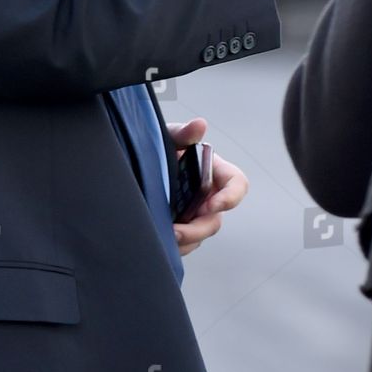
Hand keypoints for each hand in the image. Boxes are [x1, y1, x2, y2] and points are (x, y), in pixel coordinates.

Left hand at [167, 118, 248, 256]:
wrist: (135, 164)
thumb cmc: (160, 146)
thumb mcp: (168, 137)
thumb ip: (183, 133)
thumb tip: (199, 125)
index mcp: (214, 172)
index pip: (237, 185)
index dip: (230, 197)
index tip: (211, 205)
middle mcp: (208, 196)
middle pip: (215, 220)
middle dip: (197, 230)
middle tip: (176, 232)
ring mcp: (194, 215)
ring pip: (198, 236)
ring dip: (184, 241)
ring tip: (162, 237)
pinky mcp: (181, 228)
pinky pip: (184, 244)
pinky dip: (173, 247)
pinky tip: (158, 240)